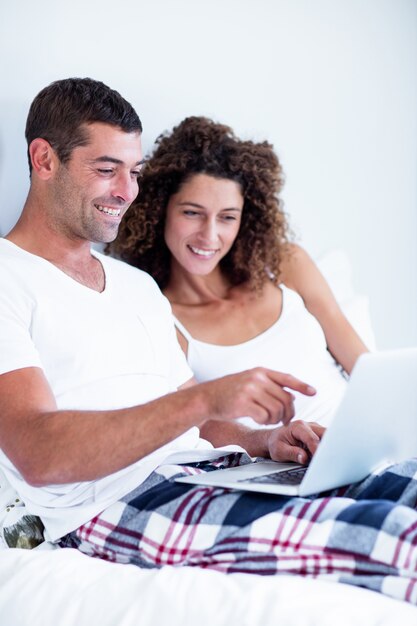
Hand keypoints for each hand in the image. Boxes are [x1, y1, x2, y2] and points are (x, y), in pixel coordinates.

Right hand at [199, 367, 315, 425]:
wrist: (206, 397)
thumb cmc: (229, 392)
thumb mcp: (249, 381)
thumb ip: (269, 386)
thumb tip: (292, 396)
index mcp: (260, 371)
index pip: (287, 378)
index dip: (302, 385)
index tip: (313, 392)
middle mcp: (257, 378)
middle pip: (285, 399)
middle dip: (287, 413)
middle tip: (283, 420)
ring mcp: (250, 390)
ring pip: (276, 410)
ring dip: (274, 419)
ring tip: (267, 419)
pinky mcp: (243, 404)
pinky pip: (264, 417)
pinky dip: (264, 421)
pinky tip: (258, 420)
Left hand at [266, 420, 324, 463]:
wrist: (274, 438)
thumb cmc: (276, 443)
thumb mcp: (278, 450)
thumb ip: (292, 454)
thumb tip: (304, 458)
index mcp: (298, 427)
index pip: (312, 438)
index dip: (317, 450)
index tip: (319, 461)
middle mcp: (309, 425)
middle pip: (325, 434)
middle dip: (328, 447)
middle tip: (326, 460)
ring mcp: (315, 429)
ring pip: (328, 437)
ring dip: (328, 448)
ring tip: (324, 460)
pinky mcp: (318, 435)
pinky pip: (326, 441)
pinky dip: (327, 449)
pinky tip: (323, 457)